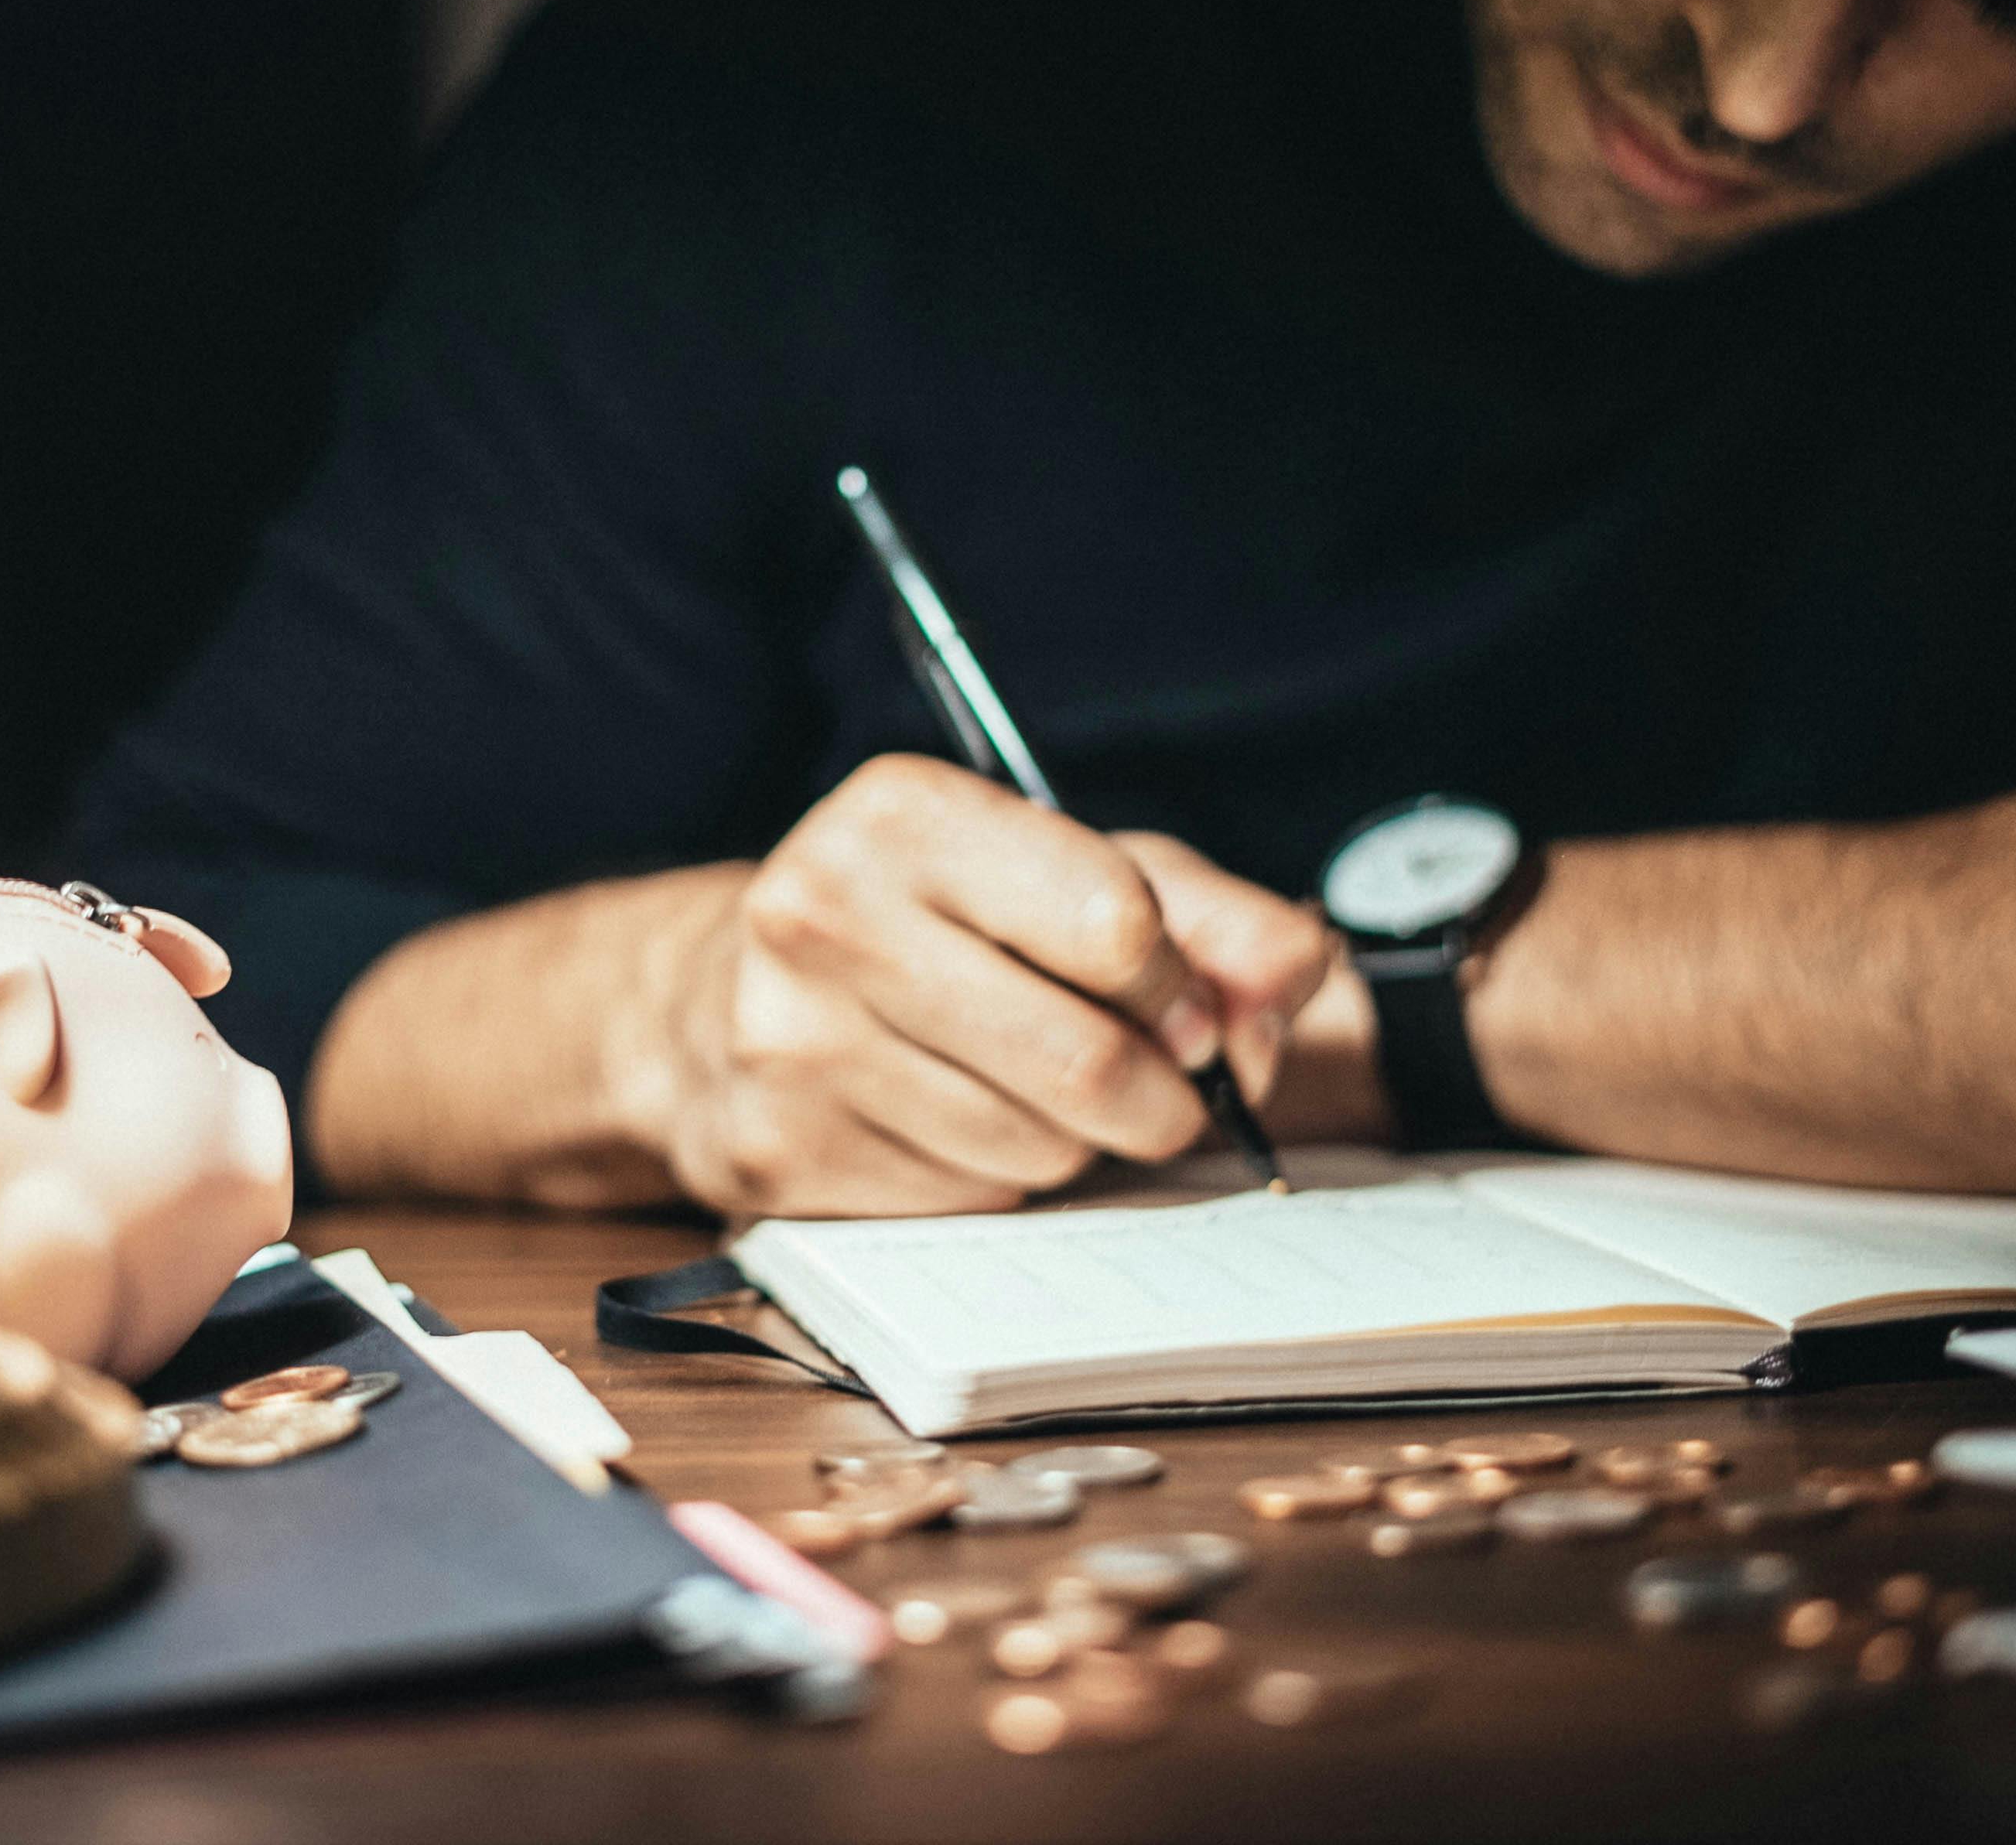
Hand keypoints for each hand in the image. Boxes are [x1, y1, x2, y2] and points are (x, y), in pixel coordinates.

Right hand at [656, 754, 1331, 1216]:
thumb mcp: (1081, 876)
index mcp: (905, 814)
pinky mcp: (778, 1149)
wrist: (721, 997)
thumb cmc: (939, 924)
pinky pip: (968, 1200)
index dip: (1182, 989)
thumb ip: (1213, 918)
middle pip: (1085, 1061)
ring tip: (1038, 1089)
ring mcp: (791, 1040)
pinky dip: (1000, 1178)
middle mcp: (825, 912)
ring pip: (1036, 1147)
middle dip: (1160, 1096)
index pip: (1115, 925)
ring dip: (1079, 1142)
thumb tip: (1293, 977)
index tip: (1184, 1009)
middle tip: (1160, 1086)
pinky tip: (958, 1122)